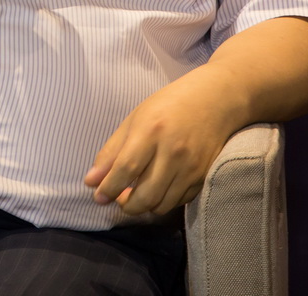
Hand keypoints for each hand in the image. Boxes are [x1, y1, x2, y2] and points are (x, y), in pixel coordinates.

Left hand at [82, 66, 245, 215]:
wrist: (215, 100)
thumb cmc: (168, 105)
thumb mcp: (135, 120)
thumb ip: (112, 151)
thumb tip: (91, 181)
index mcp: (150, 131)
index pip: (125, 170)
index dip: (108, 188)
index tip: (98, 196)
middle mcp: (172, 152)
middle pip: (144, 197)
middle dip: (126, 205)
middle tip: (118, 198)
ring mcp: (191, 167)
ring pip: (161, 205)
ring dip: (144, 206)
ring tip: (135, 193)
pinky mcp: (203, 177)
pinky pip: (178, 201)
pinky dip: (164, 201)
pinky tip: (157, 188)